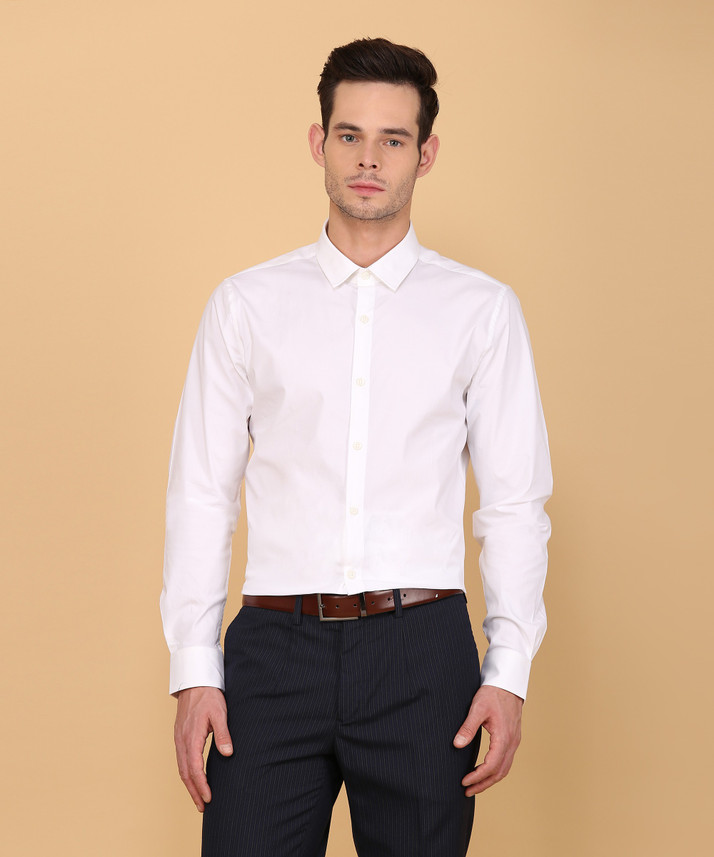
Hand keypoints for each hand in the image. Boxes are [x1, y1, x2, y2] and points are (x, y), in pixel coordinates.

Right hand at [174, 686, 232, 811]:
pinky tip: (192, 779)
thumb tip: (228, 753)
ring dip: (189, 785)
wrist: (194, 682)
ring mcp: (179, 739)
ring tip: (198, 799)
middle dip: (194, 791)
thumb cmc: (209, 696)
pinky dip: (186, 773)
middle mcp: (182, 740)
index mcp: (191, 736)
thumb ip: (223, 734)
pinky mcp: (180, 737)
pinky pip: (181, 760)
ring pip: (181, 768)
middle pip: (185, 772)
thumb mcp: (220, 713)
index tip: (208, 798)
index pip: (195, 768)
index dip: (201, 785)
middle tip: (202, 807)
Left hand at [453, 684, 522, 794]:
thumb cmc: (492, 694)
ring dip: (490, 780)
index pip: (491, 765)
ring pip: (504, 769)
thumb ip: (468, 728)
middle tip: (467, 791)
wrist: (508, 683)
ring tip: (474, 786)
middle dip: (483, 784)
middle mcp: (512, 742)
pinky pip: (506, 761)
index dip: (477, 776)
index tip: (464, 781)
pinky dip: (496, 771)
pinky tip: (485, 771)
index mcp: (503, 737)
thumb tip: (456, 745)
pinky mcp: (513, 739)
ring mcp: (514, 741)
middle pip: (499, 772)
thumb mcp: (477, 709)